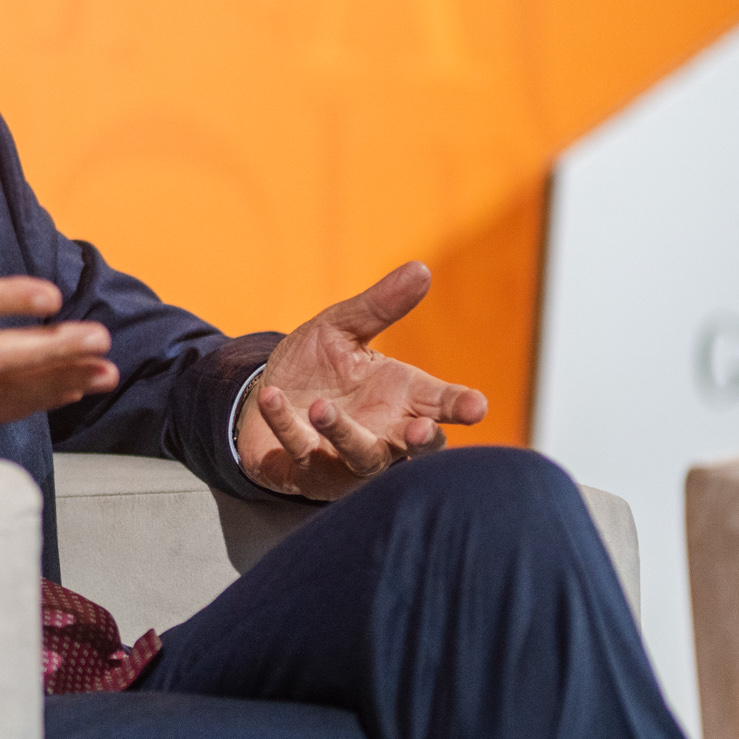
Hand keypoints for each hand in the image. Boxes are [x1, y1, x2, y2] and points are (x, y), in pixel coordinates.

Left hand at [236, 261, 487, 499]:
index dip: (462, 406)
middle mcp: (385, 432)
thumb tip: (421, 269)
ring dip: (344, 434)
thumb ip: (379, 307)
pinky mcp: (309, 470)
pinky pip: (300, 449)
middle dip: (422, 439)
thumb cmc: (315, 368)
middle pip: (417, 444)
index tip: (476, 406)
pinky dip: (286, 424)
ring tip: (322, 408)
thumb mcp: (341, 329)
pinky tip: (273, 398)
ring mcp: (348, 457)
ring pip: (362, 455)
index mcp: (403, 397)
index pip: (443, 404)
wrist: (262, 398)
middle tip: (422, 430)